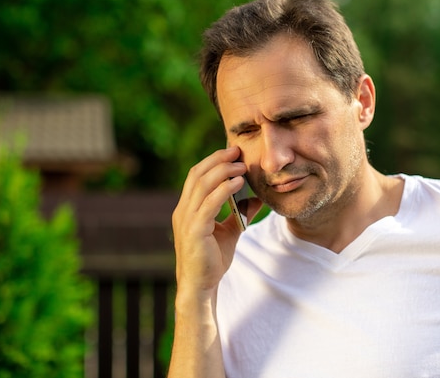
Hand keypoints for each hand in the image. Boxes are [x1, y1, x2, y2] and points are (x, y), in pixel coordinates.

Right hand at [172, 146, 261, 296]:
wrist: (200, 286)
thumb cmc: (212, 260)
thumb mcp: (230, 232)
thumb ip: (239, 214)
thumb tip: (256, 199)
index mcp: (187, 209)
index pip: (196, 176)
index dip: (213, 161)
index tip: (233, 152)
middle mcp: (183, 211)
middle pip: (197, 174)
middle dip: (218, 160)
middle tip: (237, 151)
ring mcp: (186, 220)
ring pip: (202, 185)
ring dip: (223, 171)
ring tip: (241, 165)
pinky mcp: (195, 230)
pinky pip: (209, 203)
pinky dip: (224, 189)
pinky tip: (239, 183)